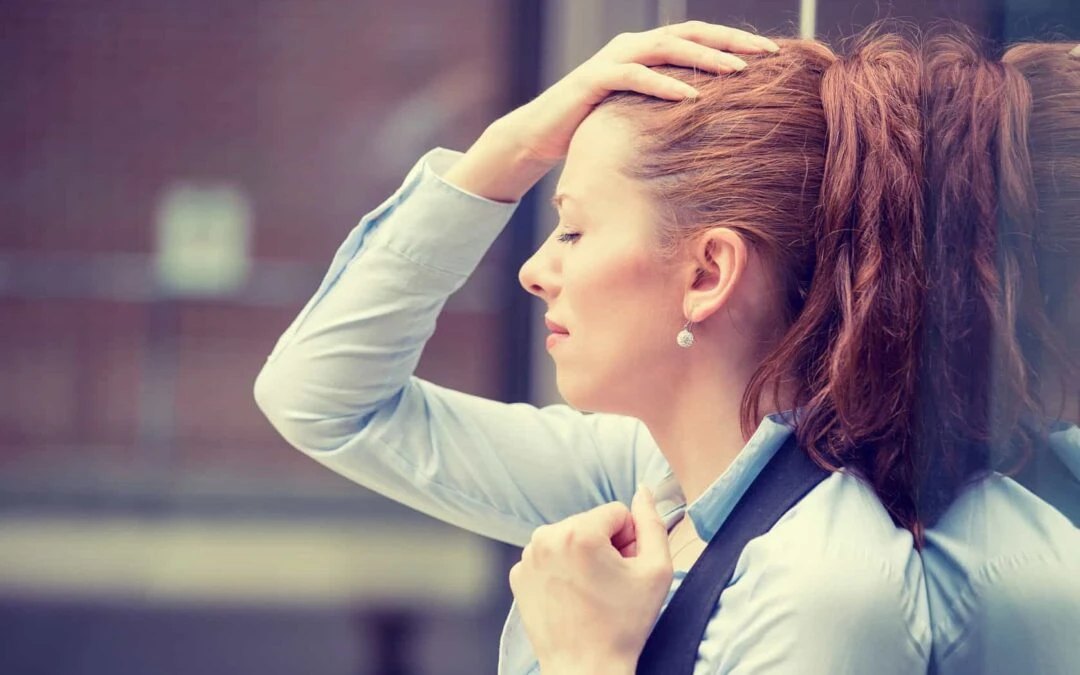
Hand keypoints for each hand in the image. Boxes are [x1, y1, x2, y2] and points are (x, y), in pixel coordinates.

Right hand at [506, 21, 777, 164]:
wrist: (540, 134)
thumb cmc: (593, 126)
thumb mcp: (639, 113)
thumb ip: (669, 106)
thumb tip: (713, 120)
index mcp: (646, 50)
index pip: (697, 36)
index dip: (734, 42)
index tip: (773, 55)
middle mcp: (632, 46)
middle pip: (689, 33)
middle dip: (730, 42)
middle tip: (767, 56)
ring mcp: (612, 59)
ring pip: (666, 48)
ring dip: (704, 58)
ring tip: (736, 72)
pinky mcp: (594, 80)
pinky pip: (634, 76)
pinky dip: (663, 84)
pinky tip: (690, 96)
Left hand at [508, 486, 674, 674]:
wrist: (586, 670)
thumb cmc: (623, 626)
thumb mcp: (655, 571)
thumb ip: (653, 523)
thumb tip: (644, 491)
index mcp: (577, 532)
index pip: (616, 512)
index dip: (630, 540)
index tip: (627, 569)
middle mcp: (545, 538)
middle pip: (591, 523)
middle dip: (606, 546)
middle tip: (612, 583)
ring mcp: (527, 557)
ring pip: (569, 537)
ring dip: (584, 556)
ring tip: (592, 591)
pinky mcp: (519, 575)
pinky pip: (550, 556)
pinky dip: (563, 570)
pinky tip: (572, 596)